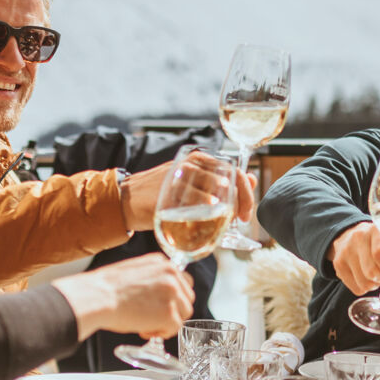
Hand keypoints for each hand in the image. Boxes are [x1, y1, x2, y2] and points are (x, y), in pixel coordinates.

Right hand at [54, 253, 194, 338]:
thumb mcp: (134, 271)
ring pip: (184, 313)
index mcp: (162, 262)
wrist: (97, 297)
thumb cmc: (107, 288)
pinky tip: (144, 329)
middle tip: (152, 317)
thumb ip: (152, 277)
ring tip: (146, 324)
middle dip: (173, 310)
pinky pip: (175, 328)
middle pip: (186, 298)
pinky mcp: (169, 313)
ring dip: (168, 322)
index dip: (171, 297)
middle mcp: (171, 274)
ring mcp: (172, 293)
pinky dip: (161, 333)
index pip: (181, 282)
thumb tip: (157, 293)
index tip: (158, 305)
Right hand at [117, 153, 256, 231]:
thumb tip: (252, 180)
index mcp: (201, 160)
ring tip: (225, 219)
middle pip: (230, 180)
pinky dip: (204, 204)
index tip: (246, 213)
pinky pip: (194, 197)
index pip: (236, 172)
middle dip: (242, 201)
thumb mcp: (194, 185)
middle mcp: (192, 163)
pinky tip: (209, 211)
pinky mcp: (169, 189)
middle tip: (241, 219)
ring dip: (225, 207)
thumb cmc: (165, 196)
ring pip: (214, 188)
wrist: (127, 200)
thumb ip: (222, 182)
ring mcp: (180, 175)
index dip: (247, 193)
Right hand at [328, 222, 379, 294]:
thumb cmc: (378, 242)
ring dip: (373, 284)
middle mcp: (358, 238)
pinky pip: (356, 289)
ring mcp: (345, 251)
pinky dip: (364, 287)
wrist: (350, 236)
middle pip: (371, 271)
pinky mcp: (338, 264)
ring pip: (364, 283)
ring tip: (374, 275)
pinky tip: (364, 276)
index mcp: (375, 230)